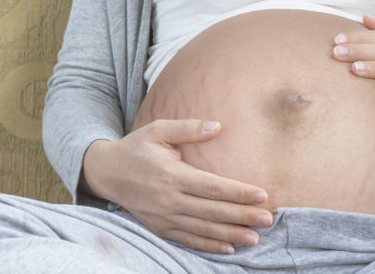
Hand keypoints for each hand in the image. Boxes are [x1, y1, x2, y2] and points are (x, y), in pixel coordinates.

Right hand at [81, 119, 273, 254]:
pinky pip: (188, 239)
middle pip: (212, 211)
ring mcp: (164, 217)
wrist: (106, 172)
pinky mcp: (159, 228)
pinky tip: (228, 248)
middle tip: (268, 219)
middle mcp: (169, 199)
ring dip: (230, 235)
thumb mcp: (158, 129)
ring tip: (255, 238)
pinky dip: (208, 245)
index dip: (238, 192)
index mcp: (172, 174)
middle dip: (242, 216)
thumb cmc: (137, 147)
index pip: (212, 187)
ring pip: (203, 229)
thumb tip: (217, 126)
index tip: (262, 195)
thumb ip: (188, 128)